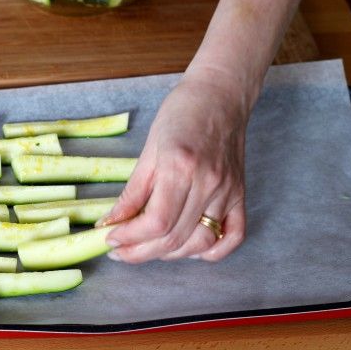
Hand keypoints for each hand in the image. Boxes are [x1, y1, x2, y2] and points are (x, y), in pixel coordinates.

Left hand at [97, 71, 248, 262]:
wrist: (220, 95)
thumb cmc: (181, 113)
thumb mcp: (148, 149)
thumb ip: (132, 191)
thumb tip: (110, 222)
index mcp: (180, 168)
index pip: (156, 223)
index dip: (130, 238)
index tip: (111, 239)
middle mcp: (208, 184)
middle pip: (175, 238)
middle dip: (141, 252)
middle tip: (120, 251)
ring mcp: (228, 192)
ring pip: (200, 243)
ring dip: (169, 255)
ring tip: (147, 249)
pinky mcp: (240, 195)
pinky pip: (233, 236)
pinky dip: (211, 251)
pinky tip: (189, 248)